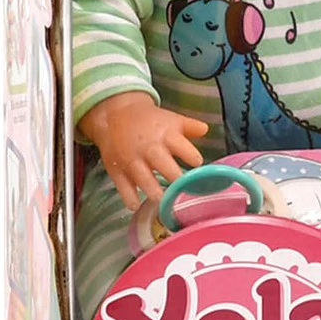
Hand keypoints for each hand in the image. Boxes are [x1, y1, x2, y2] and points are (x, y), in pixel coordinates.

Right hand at [79, 91, 207, 209]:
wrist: (115, 114)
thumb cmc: (148, 120)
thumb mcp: (171, 119)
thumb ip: (190, 127)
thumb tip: (205, 130)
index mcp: (166, 135)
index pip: (184, 149)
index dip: (193, 158)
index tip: (197, 167)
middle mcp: (150, 149)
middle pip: (165, 167)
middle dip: (176, 180)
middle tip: (183, 190)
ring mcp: (132, 160)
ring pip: (144, 180)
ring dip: (155, 193)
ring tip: (164, 202)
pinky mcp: (117, 170)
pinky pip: (124, 188)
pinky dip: (130, 199)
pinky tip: (137, 205)